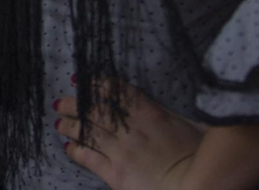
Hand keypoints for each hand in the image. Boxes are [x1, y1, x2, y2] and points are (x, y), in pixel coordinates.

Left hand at [55, 82, 202, 189]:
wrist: (196, 188)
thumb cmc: (200, 158)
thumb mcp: (194, 127)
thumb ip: (173, 113)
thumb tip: (170, 103)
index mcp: (150, 114)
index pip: (117, 91)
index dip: (96, 84)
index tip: (82, 80)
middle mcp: (131, 130)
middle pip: (95, 111)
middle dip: (75, 104)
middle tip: (60, 101)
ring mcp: (121, 152)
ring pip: (88, 133)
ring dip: (70, 126)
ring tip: (58, 122)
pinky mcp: (116, 175)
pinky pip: (89, 159)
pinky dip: (76, 151)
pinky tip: (68, 147)